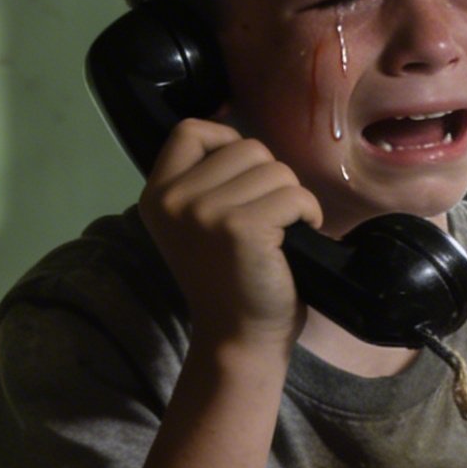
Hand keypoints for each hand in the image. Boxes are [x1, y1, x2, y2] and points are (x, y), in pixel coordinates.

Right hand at [139, 119, 323, 351]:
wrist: (239, 339)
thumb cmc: (230, 281)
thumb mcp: (199, 224)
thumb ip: (205, 180)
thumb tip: (234, 128)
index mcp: (157, 194)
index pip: (190, 130)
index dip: (227, 140)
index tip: (246, 177)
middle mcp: (174, 199)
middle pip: (246, 147)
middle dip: (270, 178)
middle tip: (269, 219)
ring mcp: (205, 212)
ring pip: (276, 169)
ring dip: (292, 198)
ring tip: (283, 233)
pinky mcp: (242, 227)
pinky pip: (295, 195)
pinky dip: (308, 214)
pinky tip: (298, 238)